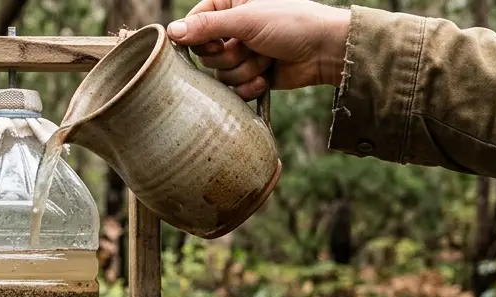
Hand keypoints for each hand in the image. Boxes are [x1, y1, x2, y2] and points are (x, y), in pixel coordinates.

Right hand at [168, 0, 350, 98]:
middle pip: (206, 54)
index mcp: (229, 6)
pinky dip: (250, 86)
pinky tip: (267, 76)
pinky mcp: (251, 75)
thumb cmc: (291, 23)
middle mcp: (233, 29)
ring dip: (245, 70)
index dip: (200, 38)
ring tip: (266, 59)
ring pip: (221, 74)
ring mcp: (242, 53)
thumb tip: (171, 33)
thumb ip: (206, 26)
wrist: (325, 50)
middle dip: (230, 55)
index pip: (194, 23)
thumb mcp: (246, 20)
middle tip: (251, 46)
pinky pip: (235, 89)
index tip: (217, 41)